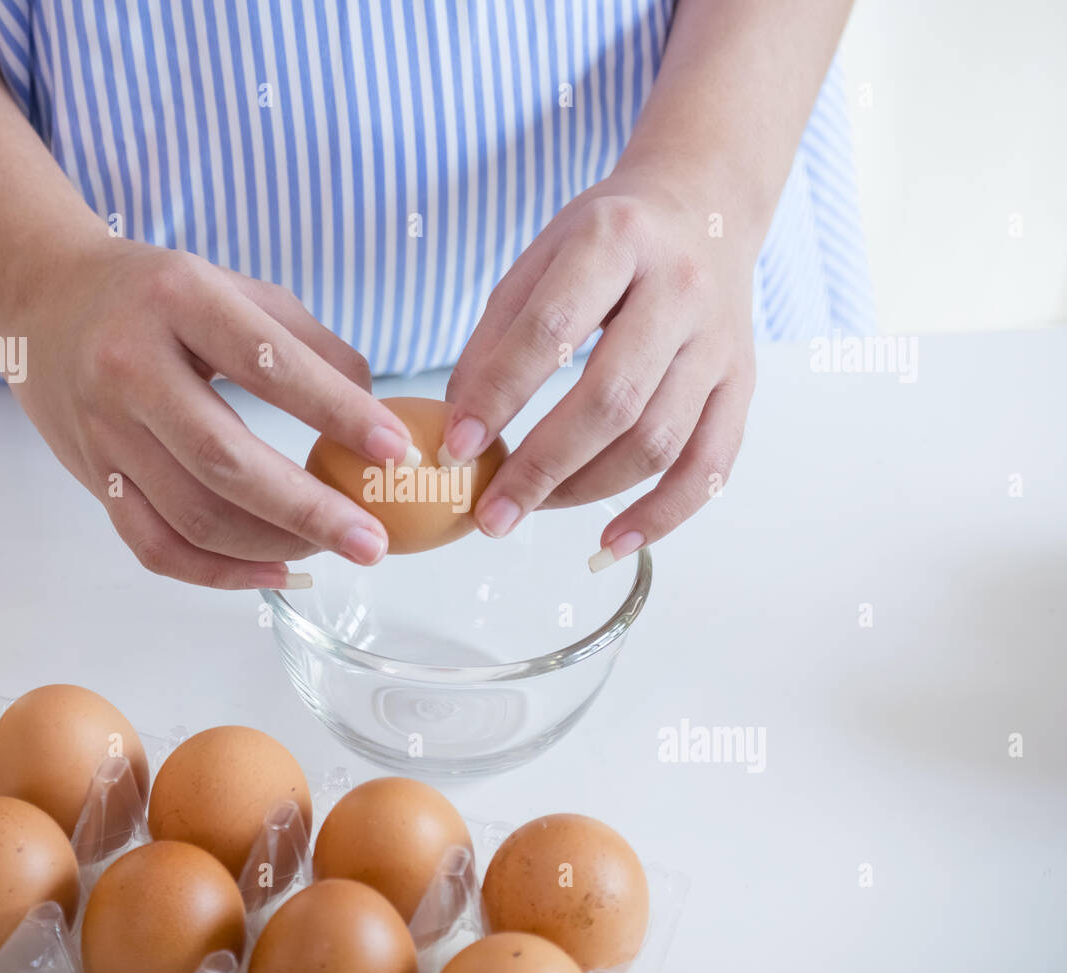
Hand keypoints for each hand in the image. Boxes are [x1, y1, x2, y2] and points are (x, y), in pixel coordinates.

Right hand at [3, 238, 417, 587]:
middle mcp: (129, 366)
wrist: (41, 296)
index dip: (335, 411)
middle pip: (225, 460)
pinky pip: (155, 547)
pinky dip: (218, 574)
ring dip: (273, 546)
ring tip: (333, 549)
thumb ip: (310, 345)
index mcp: (177, 300)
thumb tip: (376, 415)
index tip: (396, 449)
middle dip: (310, 510)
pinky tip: (276, 572)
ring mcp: (104, 430)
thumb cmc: (157, 293)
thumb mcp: (234, 288)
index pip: (267, 363)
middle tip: (373, 541)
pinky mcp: (95, 477)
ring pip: (193, 516)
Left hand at [444, 166, 757, 569]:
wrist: (706, 206)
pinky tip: (611, 541)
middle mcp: (679, 290)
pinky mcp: (743, 382)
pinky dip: (663, 515)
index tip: (455, 449)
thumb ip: (499, 335)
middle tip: (490, 511)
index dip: (499, 397)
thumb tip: (464, 428)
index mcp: (616, 240)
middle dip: (542, 466)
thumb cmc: (609, 238)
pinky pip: (711, 466)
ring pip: (658, 440)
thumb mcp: (542, 256)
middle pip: (612, 400)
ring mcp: (720, 341)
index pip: (550, 331)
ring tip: (531, 509)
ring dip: (586, 491)